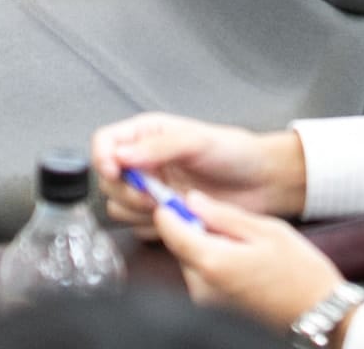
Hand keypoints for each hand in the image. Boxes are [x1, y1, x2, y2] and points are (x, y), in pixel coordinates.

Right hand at [92, 116, 307, 224]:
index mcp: (147, 135)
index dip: (103, 158)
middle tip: (155, 194)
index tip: (115, 171)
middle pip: (106, 180)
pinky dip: (154, 228)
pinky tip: (178, 217)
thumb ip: (159, 146)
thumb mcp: (197, 141)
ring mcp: (150, 191)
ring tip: (172, 204)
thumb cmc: (234, 153)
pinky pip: (138, 228)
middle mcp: (143, 162)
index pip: (105, 142)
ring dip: (139, 211)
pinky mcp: (161, 216)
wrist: (260, 184)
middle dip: (127, 191)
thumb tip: (121, 154)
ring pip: (118, 207)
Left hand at [154, 192, 343, 331]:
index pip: (169, 229)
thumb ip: (223, 214)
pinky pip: (201, 271)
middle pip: (177, 243)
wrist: (316, 311)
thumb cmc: (298, 271)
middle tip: (223, 215)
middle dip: (191, 224)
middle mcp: (202, 285)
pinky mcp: (213, 305)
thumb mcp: (266, 229)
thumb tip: (191, 199)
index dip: (169, 207)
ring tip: (241, 238)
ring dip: (203, 240)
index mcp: (213, 262)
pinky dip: (212, 256)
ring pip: (190, 255)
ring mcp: (206, 299)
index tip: (178, 193)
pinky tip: (241, 255)